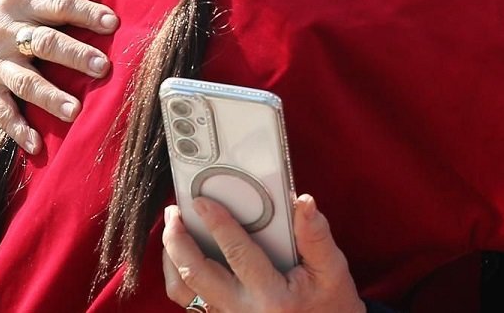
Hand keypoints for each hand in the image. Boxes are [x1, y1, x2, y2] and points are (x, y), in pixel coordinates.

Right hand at [0, 0, 117, 153]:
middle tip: (103, 68)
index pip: (58, 4)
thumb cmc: (5, 2)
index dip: (84, 12)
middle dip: (73, 55)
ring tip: (75, 112)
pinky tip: (35, 147)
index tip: (112, 22)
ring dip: (49, 97)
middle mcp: (7, 31)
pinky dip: (17, 130)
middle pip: (43, 43)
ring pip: (24, 81)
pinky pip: (0, 112)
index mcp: (21, 0)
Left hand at [162, 195, 364, 312]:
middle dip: (178, 240)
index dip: (217, 223)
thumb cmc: (331, 306)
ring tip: (172, 231)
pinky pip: (190, 302)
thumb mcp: (332, 271)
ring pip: (183, 291)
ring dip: (171, 259)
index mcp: (271, 296)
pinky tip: (183, 256)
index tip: (201, 201)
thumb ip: (315, 236)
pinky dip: (180, 276)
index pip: (237, 253)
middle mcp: (243, 311)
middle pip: (195, 274)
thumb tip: (303, 201)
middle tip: (175, 212)